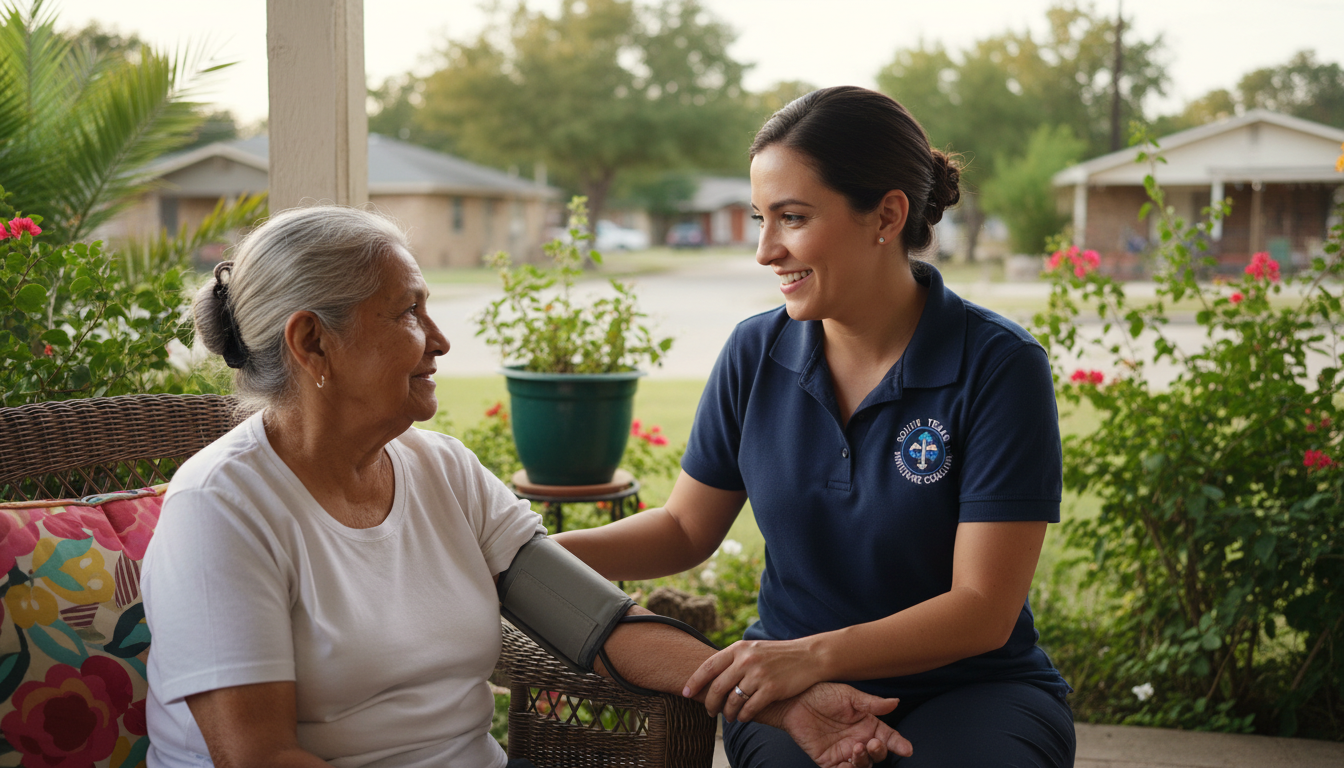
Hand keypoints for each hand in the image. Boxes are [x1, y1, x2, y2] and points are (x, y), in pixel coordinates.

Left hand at [683, 638, 818, 721]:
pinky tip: (743, 718)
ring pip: (732, 701)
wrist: (810, 656)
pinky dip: (743, 716)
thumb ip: (735, 659)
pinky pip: (749, 709)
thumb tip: (712, 676)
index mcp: (739, 648)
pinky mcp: (772, 689)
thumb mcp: (754, 649)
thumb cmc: (779, 655)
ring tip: (729, 717)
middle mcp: (746, 660)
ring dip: (728, 713)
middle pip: (717, 687)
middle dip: (710, 703)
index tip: (685, 692)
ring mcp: (759, 674)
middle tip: (709, 712)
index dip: (694, 681)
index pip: (708, 666)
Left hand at [763, 682, 913, 767]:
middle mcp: (858, 739)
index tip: (907, 749)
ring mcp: (844, 751)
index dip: (899, 744)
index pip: (888, 737)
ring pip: (863, 765)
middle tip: (871, 743)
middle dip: (879, 752)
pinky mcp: (828, 761)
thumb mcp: (848, 695)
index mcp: (867, 724)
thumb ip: (871, 703)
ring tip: (856, 749)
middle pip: (878, 754)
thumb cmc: (820, 693)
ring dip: (864, 761)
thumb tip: (895, 702)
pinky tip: (846, 764)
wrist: (794, 701)